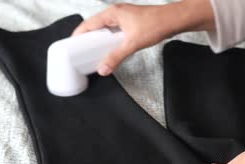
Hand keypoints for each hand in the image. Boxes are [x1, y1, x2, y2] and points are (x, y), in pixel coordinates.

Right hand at [72, 1, 213, 75]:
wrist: (174, 20)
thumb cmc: (156, 24)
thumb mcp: (133, 43)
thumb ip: (116, 57)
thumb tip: (103, 68)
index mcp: (112, 13)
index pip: (88, 24)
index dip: (78, 35)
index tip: (70, 46)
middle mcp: (115, 13)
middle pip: (94, 26)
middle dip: (86, 39)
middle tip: (79, 52)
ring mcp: (122, 17)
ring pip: (103, 29)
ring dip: (97, 40)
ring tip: (91, 53)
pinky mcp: (129, 23)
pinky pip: (112, 32)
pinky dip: (107, 40)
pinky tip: (108, 50)